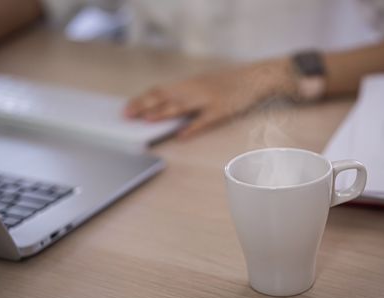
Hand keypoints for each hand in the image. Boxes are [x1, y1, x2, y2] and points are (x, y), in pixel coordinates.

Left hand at [125, 58, 294, 137]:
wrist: (256, 78)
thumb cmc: (229, 84)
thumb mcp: (204, 86)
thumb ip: (185, 97)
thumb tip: (162, 109)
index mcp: (189, 84)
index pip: (160, 90)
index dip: (142, 99)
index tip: (127, 108)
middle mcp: (195, 89)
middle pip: (165, 96)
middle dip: (145, 106)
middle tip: (128, 116)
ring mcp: (209, 99)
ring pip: (181, 106)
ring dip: (163, 113)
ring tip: (147, 121)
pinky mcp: (223, 110)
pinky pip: (205, 120)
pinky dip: (192, 127)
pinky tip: (182, 135)